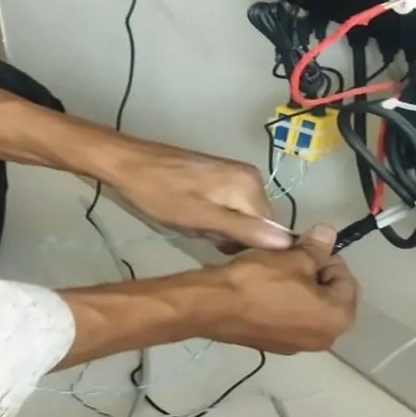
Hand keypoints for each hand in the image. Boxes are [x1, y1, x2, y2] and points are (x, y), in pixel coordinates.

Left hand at [106, 140, 291, 251]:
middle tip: (201, 235)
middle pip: (256, 225)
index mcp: (251, 185)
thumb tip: (287, 243)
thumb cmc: (161, 194)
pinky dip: (212, 219)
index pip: (269, 232)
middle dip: (231, 237)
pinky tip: (192, 218)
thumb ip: (243, 230)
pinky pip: (229, 209)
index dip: (247, 248)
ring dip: (219, 230)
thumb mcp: (200, 219)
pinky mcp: (221, 178)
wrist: (128, 165)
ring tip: (194, 226)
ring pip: (240, 219)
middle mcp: (252, 177)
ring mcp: (236, 175)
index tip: (220, 251)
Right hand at [200, 226, 359, 353]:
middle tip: (293, 256)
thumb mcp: (293, 257)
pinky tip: (265, 288)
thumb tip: (329, 234)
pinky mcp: (276, 346)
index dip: (328, 257)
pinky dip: (286, 303)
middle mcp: (325, 339)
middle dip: (316, 274)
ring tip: (278, 270)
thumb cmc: (260, 281)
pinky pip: (292, 319)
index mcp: (337, 318)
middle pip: (331, 297)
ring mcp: (299, 346)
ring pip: (311, 308)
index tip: (306, 247)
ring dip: (301, 287)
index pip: (346, 279)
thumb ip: (318, 247)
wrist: (213, 307)